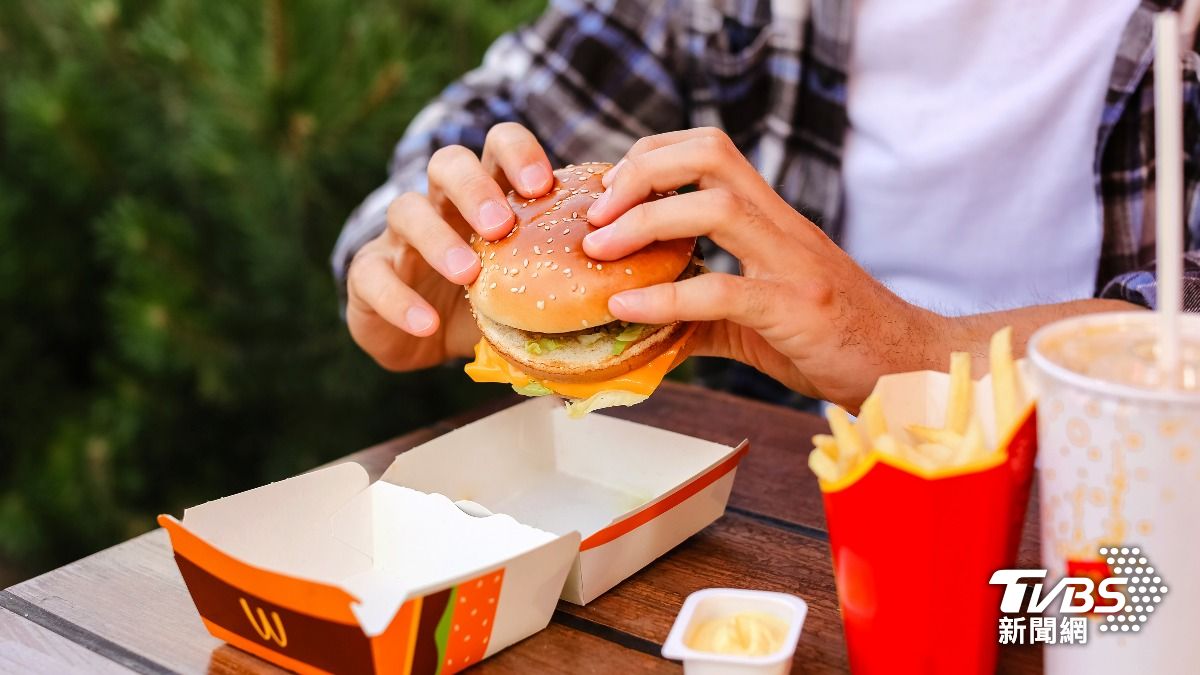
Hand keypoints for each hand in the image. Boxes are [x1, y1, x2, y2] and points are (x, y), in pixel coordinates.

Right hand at [346, 123, 554, 370]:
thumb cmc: (492, 298)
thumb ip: (575, 274)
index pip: (499, 147)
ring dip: (437, 238)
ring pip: (405, 209)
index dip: (519, 155)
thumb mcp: (534, 283)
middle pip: (448, 162)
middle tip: (501, 223)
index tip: (544, 185)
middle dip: (475, 187)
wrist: (425, 336)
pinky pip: (373, 276)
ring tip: (468, 271)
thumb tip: (651, 290)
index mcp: (488, 193)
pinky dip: (399, 300)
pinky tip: (427, 324)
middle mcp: (442, 204)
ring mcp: (400, 237)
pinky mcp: (368, 275)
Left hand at [583, 128, 949, 409]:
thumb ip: (700, 313)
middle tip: (594, 216)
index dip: (651, 156)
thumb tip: (636, 323)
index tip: (609, 194)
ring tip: (599, 252)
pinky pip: (726, 292)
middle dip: (641, 172)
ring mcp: (793, 264)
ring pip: (716, 207)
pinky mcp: (797, 310)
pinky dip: (667, 297)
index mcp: (772, 219)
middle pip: (709, 154)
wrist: (907, 368)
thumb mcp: (756, 320)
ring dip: (644, 222)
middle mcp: (782, 227)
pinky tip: (628, 308)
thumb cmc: (832, 340)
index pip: (709, 149)